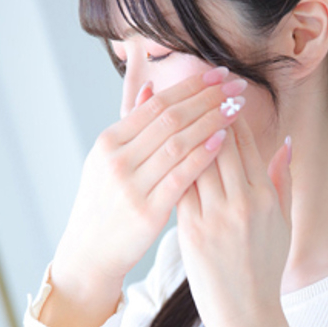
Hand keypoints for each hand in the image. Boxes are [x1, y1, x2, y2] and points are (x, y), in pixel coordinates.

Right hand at [52, 68, 246, 286]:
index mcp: (109, 142)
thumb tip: (150, 89)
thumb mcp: (108, 162)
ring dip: (211, 121)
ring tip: (237, 107)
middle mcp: (117, 159)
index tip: (219, 73)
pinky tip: (224, 141)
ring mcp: (131, 185)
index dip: (191, 86)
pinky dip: (202, 155)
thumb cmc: (106, 206)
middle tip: (237, 84)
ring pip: (178, 142)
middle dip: (208, 97)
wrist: (90, 253)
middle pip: (170, 118)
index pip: (156, 104)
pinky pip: (180, 176)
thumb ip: (132, 127)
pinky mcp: (147, 211)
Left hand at [176, 112, 293, 326]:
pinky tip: (161, 144)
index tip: (217, 93)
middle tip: (192, 87)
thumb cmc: (266, 269)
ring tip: (172, 107)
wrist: (247, 314)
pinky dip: (171, 162)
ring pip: (196, 160)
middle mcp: (242, 202)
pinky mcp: (191, 230)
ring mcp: (215, 216)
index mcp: (266, 198)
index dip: (229, 115)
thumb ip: (284, 181)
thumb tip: (286, 143)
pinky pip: (180, 185)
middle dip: (206, 112)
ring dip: (184, 131)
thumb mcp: (284, 224)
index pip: (245, 144)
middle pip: (220, 144)